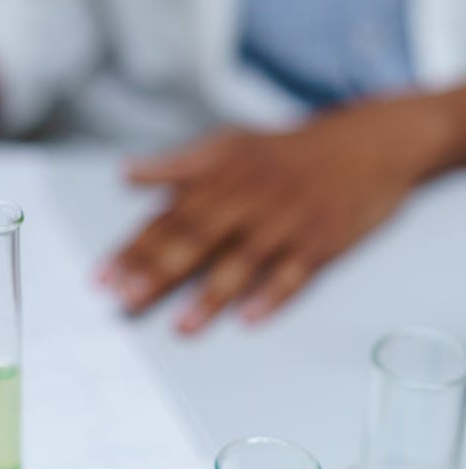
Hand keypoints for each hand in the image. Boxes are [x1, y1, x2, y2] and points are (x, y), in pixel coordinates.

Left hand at [101, 98, 445, 331]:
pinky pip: (295, 272)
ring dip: (211, 295)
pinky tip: (250, 317)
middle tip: (127, 300)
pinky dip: (273, 294)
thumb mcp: (229, 144)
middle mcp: (250, 197)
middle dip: (159, 270)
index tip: (103, 276)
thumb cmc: (287, 151)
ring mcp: (286, 220)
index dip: (133, 247)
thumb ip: (177, 165)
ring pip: (243, 260)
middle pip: (197, 237)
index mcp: (221, 175)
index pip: (168, 214)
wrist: (366, 142)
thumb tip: (126, 174)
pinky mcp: (322, 240)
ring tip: (181, 326)